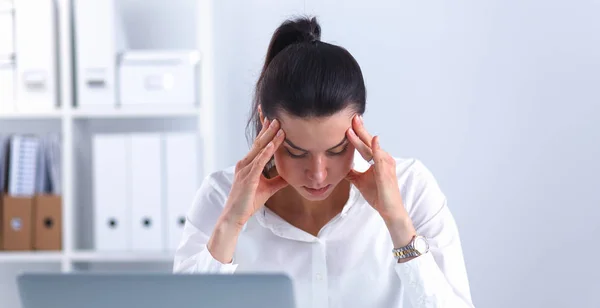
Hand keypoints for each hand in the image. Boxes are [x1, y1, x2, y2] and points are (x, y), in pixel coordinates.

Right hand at [222, 117, 288, 227]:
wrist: (235, 215)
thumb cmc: (248, 202)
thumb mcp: (268, 188)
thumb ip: (278, 180)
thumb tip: (291, 176)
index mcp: (248, 164)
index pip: (259, 144)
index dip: (265, 131)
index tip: (273, 120)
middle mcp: (245, 163)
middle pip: (259, 142)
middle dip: (268, 129)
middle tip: (277, 116)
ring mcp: (245, 170)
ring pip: (259, 149)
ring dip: (270, 137)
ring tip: (279, 126)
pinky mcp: (248, 178)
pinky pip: (258, 163)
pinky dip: (266, 153)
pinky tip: (272, 145)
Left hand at [345, 115, 415, 247]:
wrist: (388, 209)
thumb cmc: (378, 195)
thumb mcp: (360, 181)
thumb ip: (352, 173)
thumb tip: (340, 168)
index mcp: (377, 159)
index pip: (364, 144)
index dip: (357, 133)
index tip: (349, 122)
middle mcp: (383, 158)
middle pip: (368, 141)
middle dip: (360, 128)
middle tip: (353, 116)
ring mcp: (386, 163)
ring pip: (372, 146)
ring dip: (363, 135)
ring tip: (355, 124)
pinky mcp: (386, 171)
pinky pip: (381, 157)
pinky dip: (377, 148)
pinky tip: (373, 139)